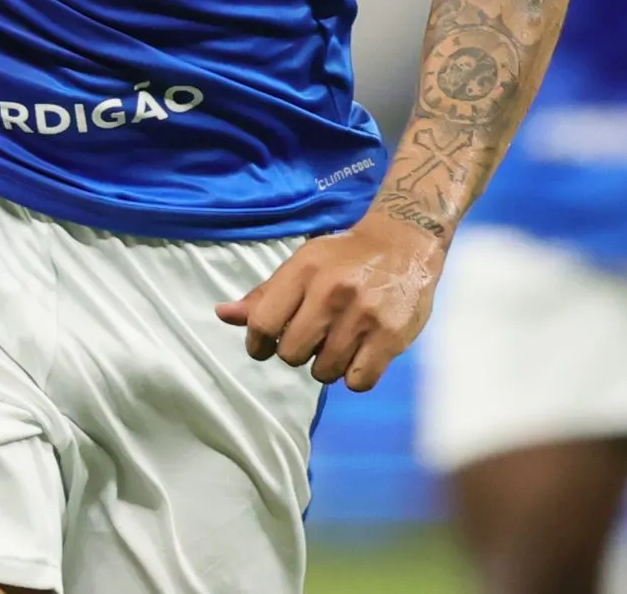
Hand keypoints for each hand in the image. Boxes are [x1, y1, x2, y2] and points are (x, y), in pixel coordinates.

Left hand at [216, 210, 444, 391]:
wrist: (403, 243)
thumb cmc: (343, 258)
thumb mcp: (301, 265)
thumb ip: (264, 295)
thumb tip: (223, 315)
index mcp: (303, 271)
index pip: (263, 323)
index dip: (257, 343)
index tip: (264, 346)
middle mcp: (331, 292)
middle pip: (291, 354)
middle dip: (294, 353)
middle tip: (310, 341)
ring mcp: (363, 315)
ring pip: (325, 372)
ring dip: (326, 367)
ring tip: (336, 345)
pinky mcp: (391, 336)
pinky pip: (358, 382)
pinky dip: (354, 377)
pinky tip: (358, 357)